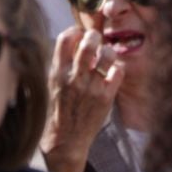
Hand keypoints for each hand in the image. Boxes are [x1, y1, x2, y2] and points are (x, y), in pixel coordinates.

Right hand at [39, 25, 121, 171]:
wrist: (67, 139)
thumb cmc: (60, 108)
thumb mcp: (53, 83)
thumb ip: (63, 63)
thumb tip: (76, 39)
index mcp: (58, 73)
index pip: (65, 39)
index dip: (75, 31)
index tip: (79, 34)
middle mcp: (74, 78)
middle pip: (88, 43)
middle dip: (95, 36)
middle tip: (96, 40)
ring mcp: (91, 87)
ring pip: (107, 55)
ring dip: (108, 51)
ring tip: (106, 56)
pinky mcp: (105, 97)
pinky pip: (118, 71)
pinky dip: (117, 68)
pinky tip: (112, 72)